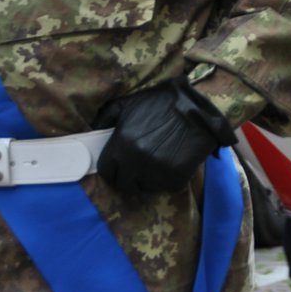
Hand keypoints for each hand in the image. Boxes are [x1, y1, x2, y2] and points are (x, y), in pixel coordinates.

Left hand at [96, 77, 236, 194]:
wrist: (198, 107)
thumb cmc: (161, 103)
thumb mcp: (128, 103)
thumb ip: (105, 118)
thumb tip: (92, 132)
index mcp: (122, 145)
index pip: (107, 172)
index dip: (113, 168)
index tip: (121, 165)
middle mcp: (136, 161)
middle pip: (125, 184)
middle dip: (130, 177)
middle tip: (141, 166)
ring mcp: (157, 172)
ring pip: (146, 188)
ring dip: (150, 179)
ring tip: (159, 163)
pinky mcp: (177, 177)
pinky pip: (167, 188)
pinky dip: (170, 180)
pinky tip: (174, 163)